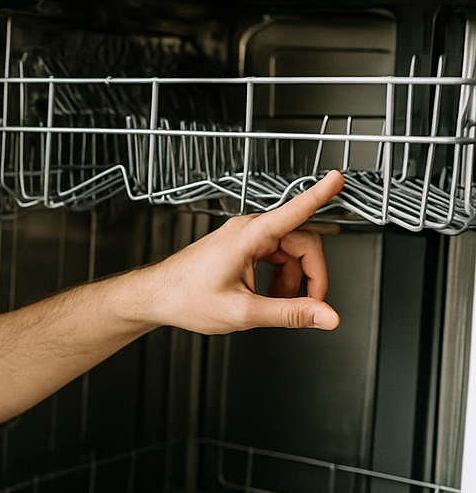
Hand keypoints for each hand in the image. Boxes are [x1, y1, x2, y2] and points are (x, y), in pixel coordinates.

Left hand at [132, 171, 344, 334]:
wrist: (155, 296)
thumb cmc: (185, 298)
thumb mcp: (243, 312)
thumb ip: (290, 313)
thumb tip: (325, 315)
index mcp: (248, 236)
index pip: (294, 211)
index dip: (319, 194)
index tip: (337, 177)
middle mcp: (247, 230)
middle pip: (302, 241)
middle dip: (311, 273)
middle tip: (310, 304)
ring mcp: (244, 237)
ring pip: (290, 250)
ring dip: (293, 279)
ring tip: (276, 303)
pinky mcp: (241, 246)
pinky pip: (275, 255)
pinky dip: (279, 276)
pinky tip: (267, 296)